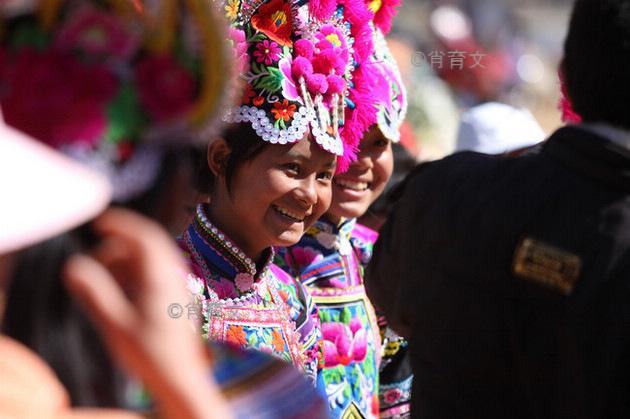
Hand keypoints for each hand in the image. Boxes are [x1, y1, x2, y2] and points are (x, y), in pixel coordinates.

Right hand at [63, 208, 231, 418]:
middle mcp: (174, 276)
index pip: (145, 235)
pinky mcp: (177, 296)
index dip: (121, 223)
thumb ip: (95, 292)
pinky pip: (156, 272)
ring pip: (151, 258)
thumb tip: (73, 264)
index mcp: (162, 277)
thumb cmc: (151, 353)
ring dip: (126, 260)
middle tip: (95, 259)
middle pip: (148, 243)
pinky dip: (135, 272)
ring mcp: (178, 285)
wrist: (181, 378)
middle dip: (119, 244)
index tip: (98, 222)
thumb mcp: (116, 324)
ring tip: (105, 278)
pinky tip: (122, 289)